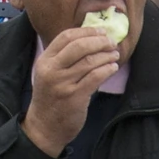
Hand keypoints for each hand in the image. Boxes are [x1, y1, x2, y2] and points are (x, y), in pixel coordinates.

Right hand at [21, 29, 119, 156]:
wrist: (44, 128)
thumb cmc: (50, 97)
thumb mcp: (48, 73)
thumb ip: (63, 58)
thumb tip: (90, 40)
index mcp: (45, 60)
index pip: (66, 37)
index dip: (86, 31)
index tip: (100, 31)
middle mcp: (52, 70)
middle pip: (79, 46)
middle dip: (98, 41)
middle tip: (111, 41)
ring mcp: (63, 84)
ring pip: (89, 62)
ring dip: (106, 56)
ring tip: (115, 54)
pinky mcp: (75, 98)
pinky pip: (94, 78)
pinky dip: (106, 70)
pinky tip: (113, 67)